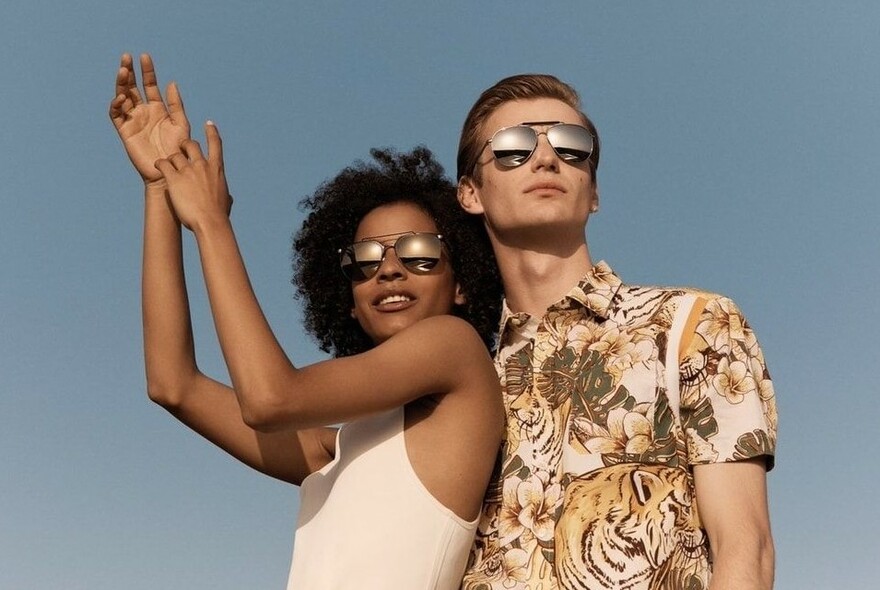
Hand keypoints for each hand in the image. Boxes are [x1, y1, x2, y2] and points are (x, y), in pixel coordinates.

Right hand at [109, 53, 190, 184]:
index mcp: (158, 108)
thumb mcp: (181, 124)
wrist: (169, 170)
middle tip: (126, 57)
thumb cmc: (178, 149)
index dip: (147, 71)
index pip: (149, 85)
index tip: (145, 56)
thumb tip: (171, 83)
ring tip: (123, 71)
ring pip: (122, 97)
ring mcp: (133, 120)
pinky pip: (117, 115)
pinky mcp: (125, 131)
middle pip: (132, 87)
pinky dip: (117, 105)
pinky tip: (122, 97)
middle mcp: (143, 112)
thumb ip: (176, 105)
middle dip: (129, 72)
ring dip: (121, 83)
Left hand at [154, 122, 231, 230]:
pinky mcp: (174, 178)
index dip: (212, 132)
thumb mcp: (226, 201)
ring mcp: (188, 171)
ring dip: (171, 160)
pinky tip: (158, 168)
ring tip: (168, 168)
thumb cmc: (219, 215)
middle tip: (180, 151)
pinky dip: (160, 165)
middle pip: (190, 145)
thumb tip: (229, 198)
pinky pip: (163, 164)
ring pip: (175, 155)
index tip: (209, 123)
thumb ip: (226, 195)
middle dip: (184, 145)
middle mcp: (202, 165)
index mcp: (217, 169)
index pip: (215, 144)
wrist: (210, 222)